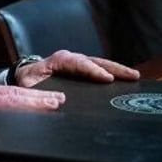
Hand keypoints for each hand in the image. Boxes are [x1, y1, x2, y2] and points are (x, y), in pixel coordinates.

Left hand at [14, 49, 139, 87]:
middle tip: (131, 76)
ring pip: (100, 64)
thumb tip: (52, 102)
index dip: (92, 70)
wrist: (26, 76)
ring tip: (134, 76)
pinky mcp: (83, 68)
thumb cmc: (27, 82)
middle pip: (94, 61)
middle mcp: (70, 59)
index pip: (77, 63)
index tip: (106, 79)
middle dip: (113, 68)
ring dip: (117, 70)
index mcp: (57, 61)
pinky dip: (113, 73)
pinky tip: (126, 80)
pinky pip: (99, 68)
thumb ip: (37, 94)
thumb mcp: (28, 87)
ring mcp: (78, 62)